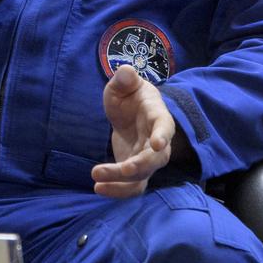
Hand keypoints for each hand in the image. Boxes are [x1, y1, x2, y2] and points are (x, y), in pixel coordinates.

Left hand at [91, 65, 174, 197]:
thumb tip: (126, 71)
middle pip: (156, 159)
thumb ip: (124, 79)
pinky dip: (117, 191)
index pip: (165, 126)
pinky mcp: (135, 171)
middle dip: (141, 165)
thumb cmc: (130, 96)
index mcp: (157, 116)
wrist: (131, 113)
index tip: (158, 144)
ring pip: (142, 177)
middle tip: (122, 170)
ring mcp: (147, 159)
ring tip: (98, 183)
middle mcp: (157, 142)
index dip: (163, 135)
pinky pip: (131, 186)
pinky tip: (98, 189)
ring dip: (122, 183)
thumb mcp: (124, 84)